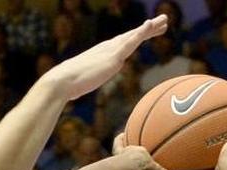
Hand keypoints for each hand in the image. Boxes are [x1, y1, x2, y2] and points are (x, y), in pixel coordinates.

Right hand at [41, 15, 167, 99]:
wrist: (62, 82)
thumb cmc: (68, 85)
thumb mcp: (79, 83)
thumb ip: (81, 83)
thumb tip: (74, 92)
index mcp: (102, 54)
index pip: (123, 44)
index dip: (136, 37)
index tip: (147, 32)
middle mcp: (107, 48)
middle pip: (132, 36)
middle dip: (148, 29)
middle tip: (163, 22)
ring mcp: (111, 51)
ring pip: (135, 35)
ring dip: (151, 27)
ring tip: (165, 20)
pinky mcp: (114, 55)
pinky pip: (131, 41)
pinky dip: (141, 32)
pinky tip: (150, 24)